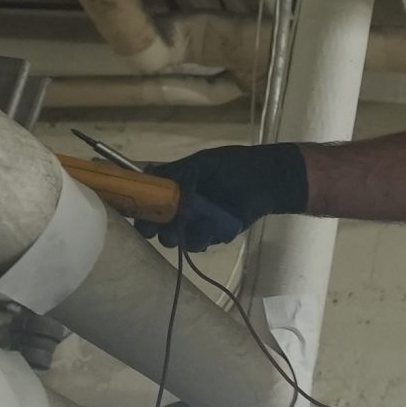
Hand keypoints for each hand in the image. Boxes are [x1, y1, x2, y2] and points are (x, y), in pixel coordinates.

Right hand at [147, 143, 310, 250]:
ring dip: (182, 234)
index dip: (141, 209)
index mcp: (172, 188)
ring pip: (175, 239)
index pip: (147, 201)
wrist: (265, 181)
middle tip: (165, 226)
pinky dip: (202, 237)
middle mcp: (179, 208)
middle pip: (156, 226)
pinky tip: (213, 228)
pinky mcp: (210, 236)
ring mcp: (194, 224)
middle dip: (158, 228)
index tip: (140, 214)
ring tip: (198, 221)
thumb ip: (176, 172)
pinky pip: (197, 244)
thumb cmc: (233, 166)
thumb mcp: (202, 163)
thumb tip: (152, 180)